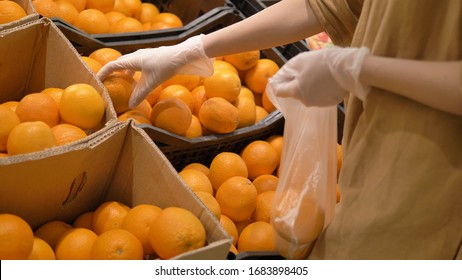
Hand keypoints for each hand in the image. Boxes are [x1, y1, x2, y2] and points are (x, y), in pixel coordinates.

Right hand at [97, 35, 213, 107]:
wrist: (181, 55)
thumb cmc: (165, 67)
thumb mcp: (152, 83)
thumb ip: (140, 94)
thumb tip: (130, 105)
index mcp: (132, 60)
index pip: (112, 65)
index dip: (103, 73)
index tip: (97, 81)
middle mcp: (136, 55)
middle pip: (119, 63)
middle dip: (112, 72)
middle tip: (108, 82)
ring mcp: (144, 55)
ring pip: (129, 63)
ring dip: (124, 71)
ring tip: (124, 81)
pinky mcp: (152, 57)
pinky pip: (138, 64)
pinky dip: (134, 71)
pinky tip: (140, 79)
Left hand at [266, 46, 369, 106]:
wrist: (349, 69)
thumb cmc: (322, 63)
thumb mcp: (300, 61)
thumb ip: (286, 71)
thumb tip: (277, 79)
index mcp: (296, 91)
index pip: (278, 91)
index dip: (277, 83)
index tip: (279, 76)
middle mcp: (305, 101)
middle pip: (294, 91)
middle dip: (296, 81)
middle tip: (306, 67)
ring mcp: (318, 103)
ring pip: (308, 93)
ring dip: (309, 84)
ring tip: (320, 71)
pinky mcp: (330, 102)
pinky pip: (320, 95)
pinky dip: (321, 88)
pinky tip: (328, 78)